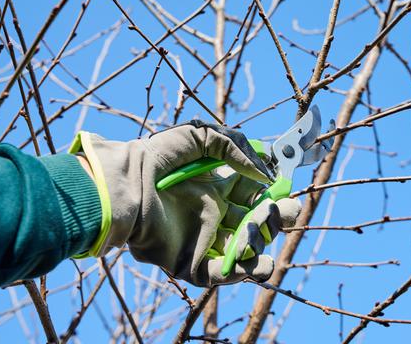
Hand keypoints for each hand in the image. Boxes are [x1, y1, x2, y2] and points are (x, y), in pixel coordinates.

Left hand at [72, 121, 300, 286]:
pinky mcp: (189, 262)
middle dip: (275, 221)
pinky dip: (241, 272)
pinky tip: (258, 263)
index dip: (272, 196)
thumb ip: (235, 147)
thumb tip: (263, 174)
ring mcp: (202, 240)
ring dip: (262, 248)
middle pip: (255, 226)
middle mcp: (214, 215)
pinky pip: (220, 274)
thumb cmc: (158, 157)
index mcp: (217, 188)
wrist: (127, 184)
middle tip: (283, 213)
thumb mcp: (199, 136)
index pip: (254, 197)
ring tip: (264, 238)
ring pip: (243, 252)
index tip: (283, 191)